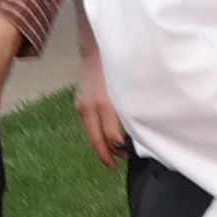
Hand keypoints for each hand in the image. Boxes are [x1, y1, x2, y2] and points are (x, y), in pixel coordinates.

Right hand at [74, 50, 127, 166]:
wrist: (98, 51)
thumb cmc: (118, 69)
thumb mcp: (128, 89)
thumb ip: (130, 109)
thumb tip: (137, 130)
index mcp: (104, 104)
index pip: (110, 135)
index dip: (119, 149)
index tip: (128, 156)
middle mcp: (90, 107)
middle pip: (96, 139)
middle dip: (106, 155)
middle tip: (116, 165)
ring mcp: (82, 106)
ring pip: (90, 134)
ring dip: (100, 146)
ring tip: (111, 156)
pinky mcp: (79, 104)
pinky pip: (87, 125)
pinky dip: (95, 134)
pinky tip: (104, 139)